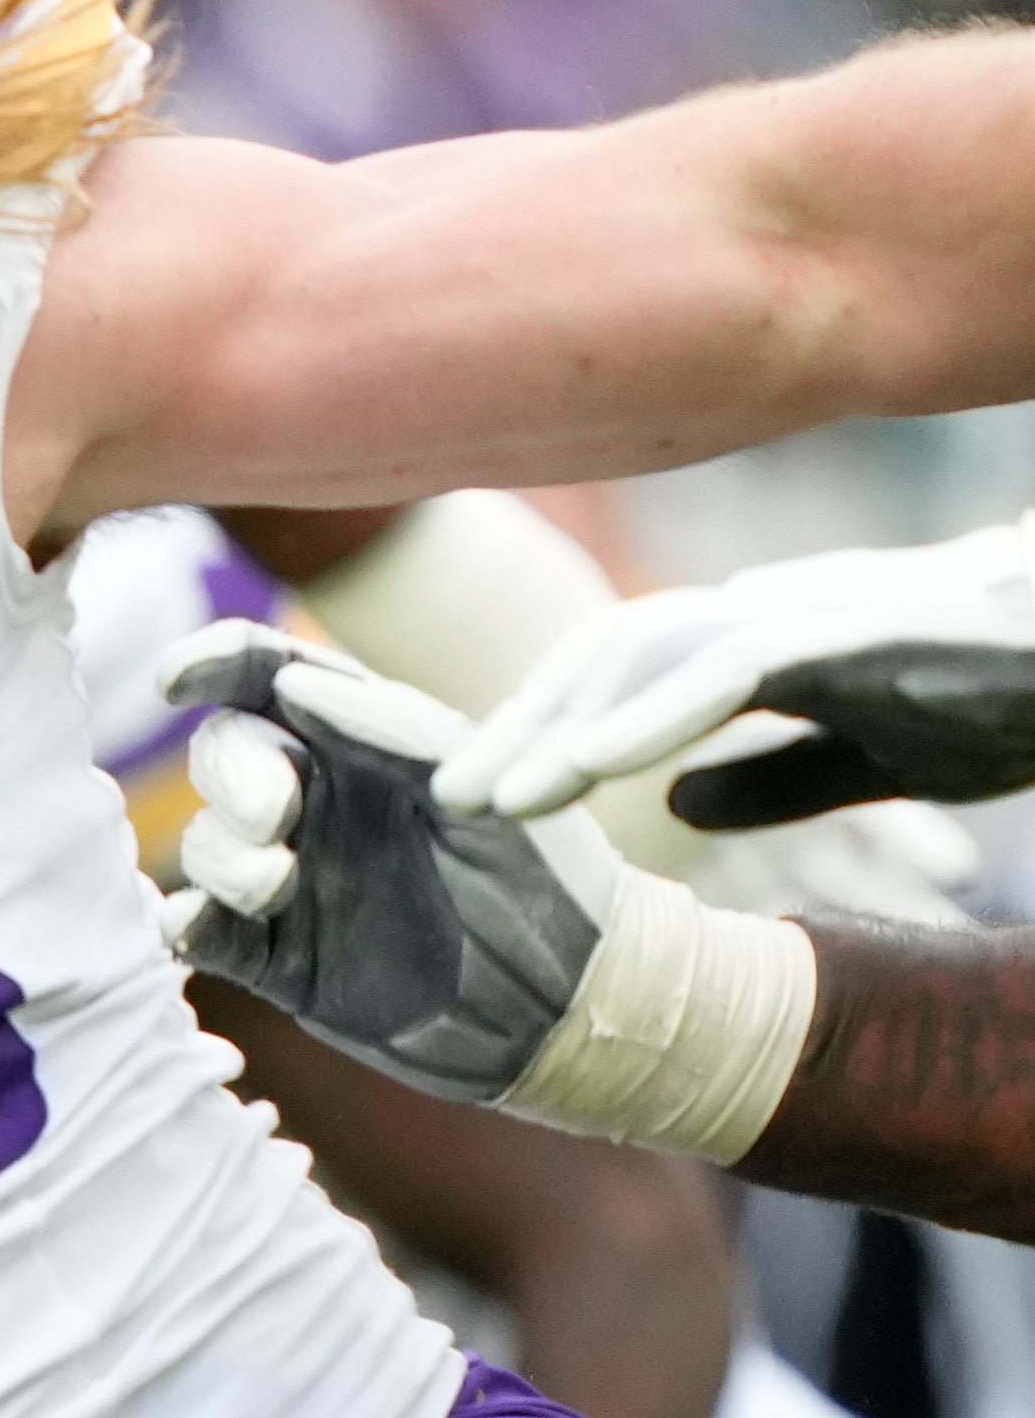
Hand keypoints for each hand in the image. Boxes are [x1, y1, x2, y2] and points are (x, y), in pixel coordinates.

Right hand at [166, 628, 634, 1107]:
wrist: (566, 1006)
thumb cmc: (548, 881)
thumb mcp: (482, 790)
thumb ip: (393, 729)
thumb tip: (289, 684)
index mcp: (371, 745)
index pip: (276, 681)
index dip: (216, 666)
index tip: (177, 680)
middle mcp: (322, 803)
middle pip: (225, 755)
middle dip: (233, 776)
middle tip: (277, 817)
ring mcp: (295, 882)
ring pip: (208, 845)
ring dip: (222, 856)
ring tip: (275, 885)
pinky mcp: (278, 959)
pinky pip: (202, 931)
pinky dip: (186, 924)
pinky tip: (200, 928)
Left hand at [434, 519, 1034, 833]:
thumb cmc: (999, 700)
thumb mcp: (866, 757)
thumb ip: (774, 775)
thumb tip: (677, 803)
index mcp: (762, 645)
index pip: (622, 675)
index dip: (542, 730)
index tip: (476, 798)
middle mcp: (769, 615)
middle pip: (609, 653)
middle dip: (519, 725)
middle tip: (438, 803)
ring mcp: (811, 614)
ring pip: (652, 651)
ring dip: (564, 725)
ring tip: (494, 798)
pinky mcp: (857, 633)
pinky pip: (734, 667)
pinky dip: (654, 713)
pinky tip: (593, 764)